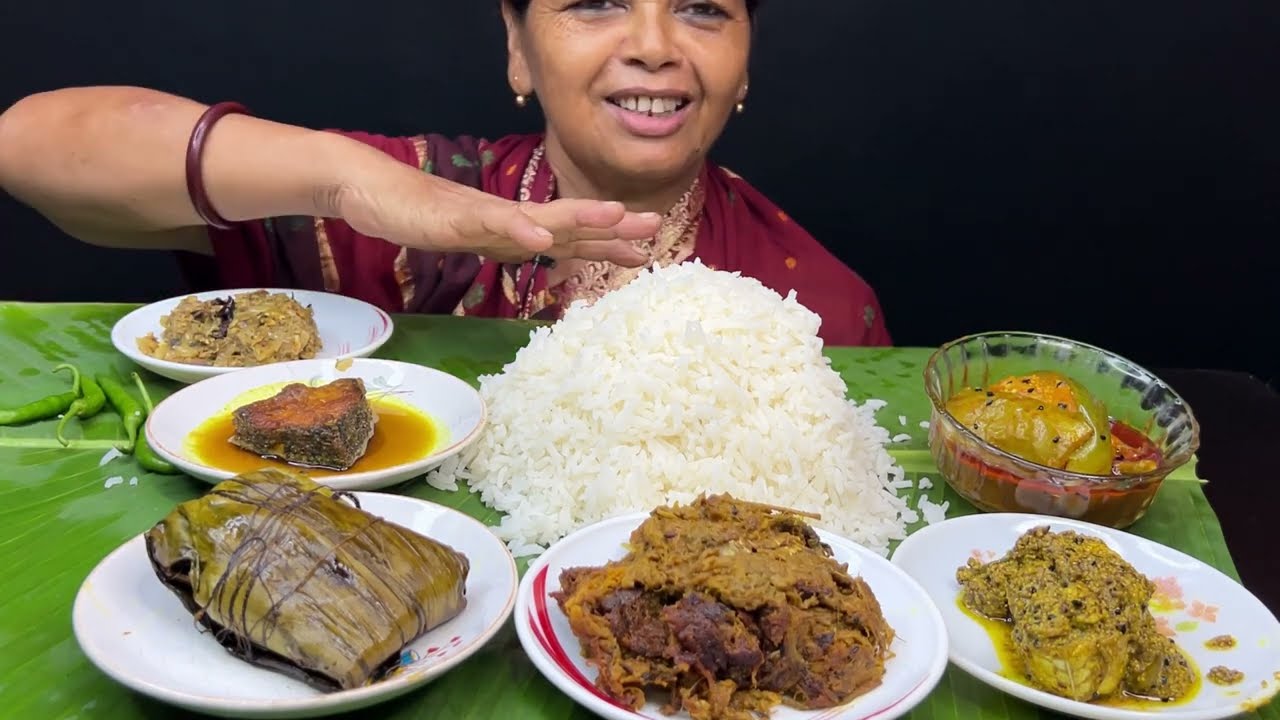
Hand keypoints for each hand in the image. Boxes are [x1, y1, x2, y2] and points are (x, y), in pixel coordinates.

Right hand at [337, 163, 661, 265]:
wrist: (369, 190)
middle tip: (653, 226)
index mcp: (513, 227)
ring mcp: (481, 215)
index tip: (645, 252)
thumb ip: (507, 243)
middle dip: (610, 225)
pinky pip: (490, 224)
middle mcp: (506, 218)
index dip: (606, 242)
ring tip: (615, 216)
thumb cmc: (419, 215)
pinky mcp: (453, 218)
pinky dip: (518, 230)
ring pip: (537, 217)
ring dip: (577, 217)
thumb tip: (542, 252)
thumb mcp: (472, 237)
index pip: (568, 236)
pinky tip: (542, 237)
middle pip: (566, 222)